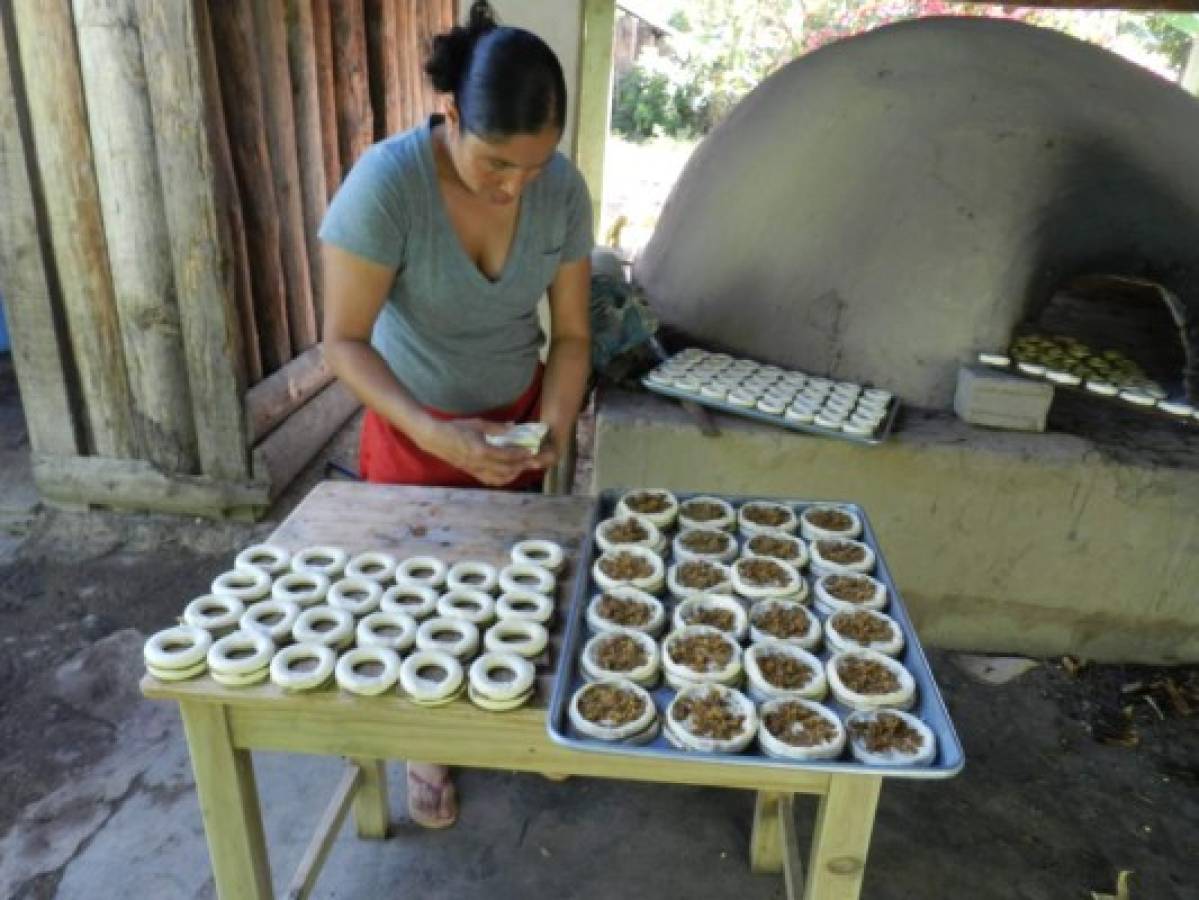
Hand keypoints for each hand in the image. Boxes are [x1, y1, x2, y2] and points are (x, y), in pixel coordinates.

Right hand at [420, 419, 544, 486]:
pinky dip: (501, 479)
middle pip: (506, 470)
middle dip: (521, 466)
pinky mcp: (471, 472)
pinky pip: (489, 480)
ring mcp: (475, 470)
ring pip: (499, 479)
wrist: (435, 438)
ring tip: (521, 467)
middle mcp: (480, 464)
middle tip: (532, 462)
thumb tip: (513, 426)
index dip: (520, 455)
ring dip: (513, 474)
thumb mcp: (478, 424)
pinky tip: (507, 473)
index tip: (531, 452)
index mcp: (482, 451)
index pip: (507, 456)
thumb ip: (497, 427)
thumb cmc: (455, 428)